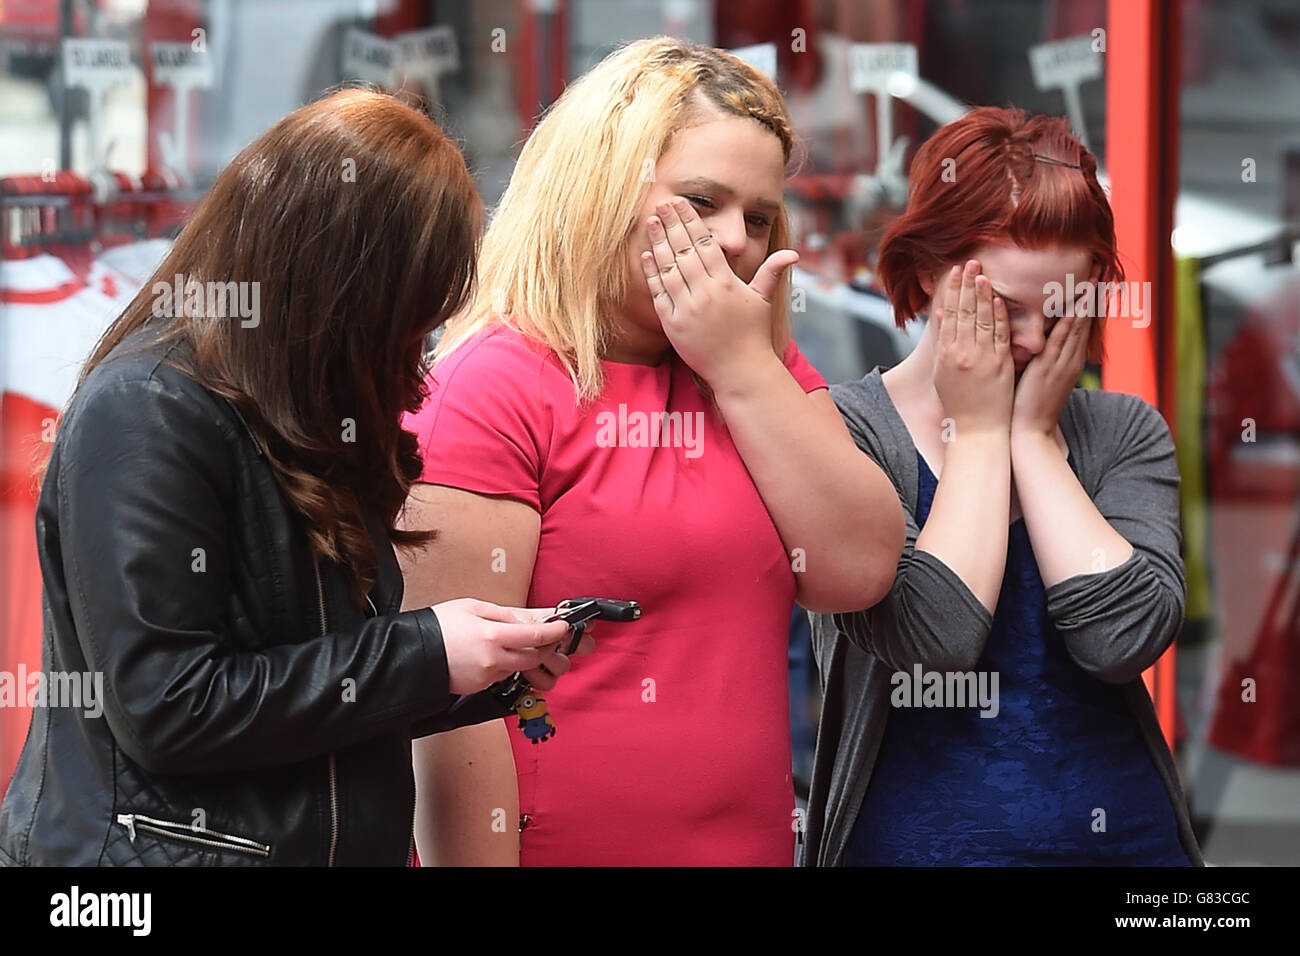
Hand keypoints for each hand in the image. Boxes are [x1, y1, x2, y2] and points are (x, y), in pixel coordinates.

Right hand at [431, 599, 583, 695]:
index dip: (555, 633)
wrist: (412, 655)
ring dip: (521, 657)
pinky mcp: (480, 686)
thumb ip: (501, 614)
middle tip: (543, 638)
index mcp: (493, 635)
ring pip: (518, 668)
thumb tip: (521, 620)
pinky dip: (503, 665)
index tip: (563, 628)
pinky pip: (501, 676)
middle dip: (542, 648)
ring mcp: (487, 676)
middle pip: (533, 657)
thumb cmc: (438, 627)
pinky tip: (488, 655)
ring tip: (507, 644)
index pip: (536, 637)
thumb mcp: (471, 606)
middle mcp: (493, 659)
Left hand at [638, 197, 796, 387]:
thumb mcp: (762, 300)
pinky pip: (660, 294)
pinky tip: (647, 255)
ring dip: (659, 242)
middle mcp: (707, 292)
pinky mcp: (674, 325)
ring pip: (669, 268)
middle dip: (672, 224)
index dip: (692, 221)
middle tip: (661, 203)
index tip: (681, 203)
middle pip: (685, 250)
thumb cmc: (752, 335)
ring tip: (650, 221)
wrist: (740, 371)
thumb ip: (771, 272)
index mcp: (727, 283)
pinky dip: (653, 274)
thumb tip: (793, 253)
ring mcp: (688, 308)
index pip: (706, 243)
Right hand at [932, 259, 1013, 436]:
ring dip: (982, 294)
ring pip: (980, 320)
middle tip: (969, 262)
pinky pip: (998, 336)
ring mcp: (981, 359)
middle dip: (966, 285)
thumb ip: (944, 343)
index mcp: (946, 354)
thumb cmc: (960, 404)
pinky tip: (997, 299)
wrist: (977, 430)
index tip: (956, 271)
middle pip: (963, 312)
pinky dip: (997, 317)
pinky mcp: (999, 365)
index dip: (953, 291)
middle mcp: (961, 353)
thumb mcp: (942, 372)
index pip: (950, 314)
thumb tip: (942, 315)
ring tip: (982, 273)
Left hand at [1010, 268, 1094, 439]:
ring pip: (1078, 325)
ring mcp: (1063, 363)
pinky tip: (1076, 305)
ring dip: (1086, 301)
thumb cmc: (1028, 405)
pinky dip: (1069, 321)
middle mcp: (1070, 358)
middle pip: (1085, 319)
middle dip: (1093, 293)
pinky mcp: (1051, 368)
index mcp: (1068, 359)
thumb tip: (1032, 339)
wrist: (1030, 432)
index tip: (1094, 279)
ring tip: (1094, 277)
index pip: (1081, 323)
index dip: (1088, 300)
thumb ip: (1038, 356)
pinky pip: (1062, 340)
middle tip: (1102, 268)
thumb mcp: (1037, 374)